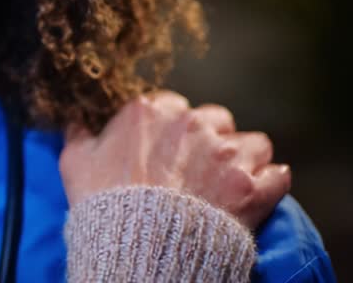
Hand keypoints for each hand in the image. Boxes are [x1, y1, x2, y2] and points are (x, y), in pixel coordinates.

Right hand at [59, 91, 290, 229]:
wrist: (137, 247)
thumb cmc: (103, 204)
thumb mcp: (75, 163)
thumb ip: (79, 134)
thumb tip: (75, 120)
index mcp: (150, 112)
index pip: (172, 105)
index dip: (169, 130)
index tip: (164, 151)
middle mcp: (192, 123)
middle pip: (215, 119)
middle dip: (210, 140)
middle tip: (196, 169)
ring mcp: (226, 154)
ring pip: (252, 142)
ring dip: (244, 160)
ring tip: (229, 184)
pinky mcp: (252, 186)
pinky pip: (277, 176)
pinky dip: (269, 186)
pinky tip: (255, 197)